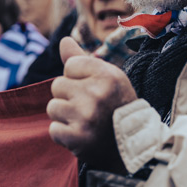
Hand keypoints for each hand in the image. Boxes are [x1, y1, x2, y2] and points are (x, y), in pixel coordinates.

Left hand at [47, 37, 136, 172]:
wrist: (133, 146)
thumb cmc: (117, 106)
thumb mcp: (108, 78)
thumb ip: (82, 59)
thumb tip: (63, 40)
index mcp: (106, 75)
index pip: (70, 65)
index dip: (78, 78)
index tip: (93, 89)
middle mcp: (96, 94)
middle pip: (57, 85)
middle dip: (68, 96)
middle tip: (88, 108)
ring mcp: (86, 117)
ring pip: (52, 107)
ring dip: (64, 116)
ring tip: (84, 121)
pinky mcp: (77, 139)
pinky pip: (53, 130)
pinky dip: (64, 134)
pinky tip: (81, 135)